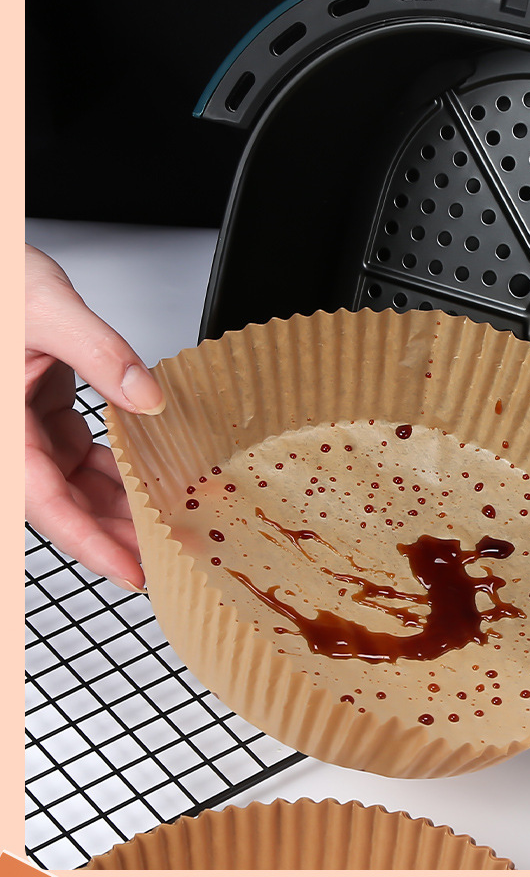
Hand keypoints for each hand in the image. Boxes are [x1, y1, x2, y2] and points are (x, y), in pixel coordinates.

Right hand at [25, 246, 164, 589]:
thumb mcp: (47, 307)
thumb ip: (98, 351)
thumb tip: (145, 395)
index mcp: (2, 425)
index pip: (44, 501)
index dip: (88, 542)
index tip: (129, 569)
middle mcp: (11, 437)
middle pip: (62, 505)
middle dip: (114, 535)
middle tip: (167, 557)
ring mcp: (26, 428)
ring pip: (73, 486)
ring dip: (118, 506)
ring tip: (166, 525)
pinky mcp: (42, 414)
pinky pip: (79, 456)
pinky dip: (113, 469)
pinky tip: (149, 478)